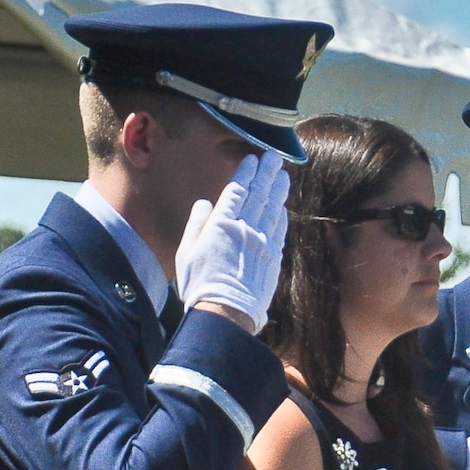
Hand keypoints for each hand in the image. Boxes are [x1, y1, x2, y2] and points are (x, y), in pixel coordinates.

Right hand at [174, 151, 290, 335]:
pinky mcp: (273, 257)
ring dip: (278, 189)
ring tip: (283, 174)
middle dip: (267, 173)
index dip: (246, 173)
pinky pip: (279, 229)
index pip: (237, 191)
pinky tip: (282, 206)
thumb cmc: (200, 285)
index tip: (252, 159)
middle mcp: (245, 228)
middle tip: (274, 157)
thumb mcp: (186, 253)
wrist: (225, 313)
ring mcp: (262, 242)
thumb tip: (204, 203)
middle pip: (259, 194)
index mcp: (222, 224)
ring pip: (272, 208)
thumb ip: (196, 224)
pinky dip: (281, 214)